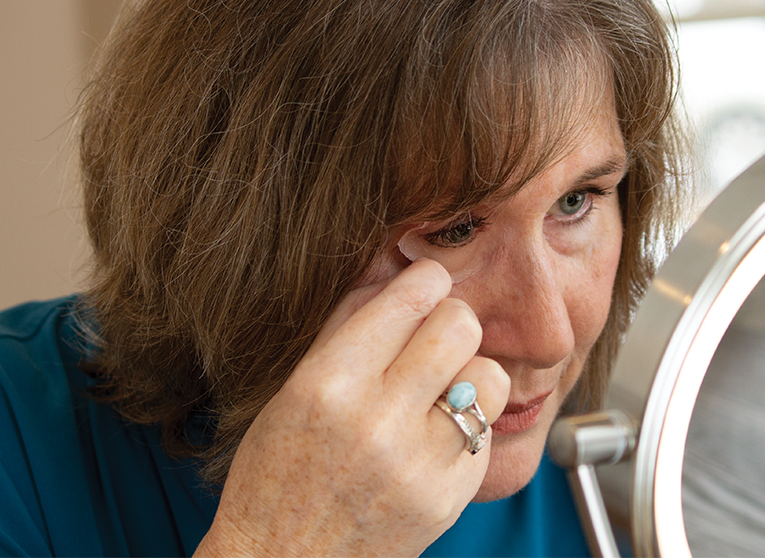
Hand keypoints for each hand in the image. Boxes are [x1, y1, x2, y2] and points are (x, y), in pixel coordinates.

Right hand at [195, 258, 510, 557]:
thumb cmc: (276, 476)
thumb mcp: (293, 389)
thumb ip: (348, 324)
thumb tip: (396, 266)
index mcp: (329, 383)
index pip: (409, 297)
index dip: (426, 279)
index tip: (426, 284)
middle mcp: (377, 420)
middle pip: (459, 325)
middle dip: (451, 320)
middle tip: (435, 337)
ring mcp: (418, 464)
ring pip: (488, 375)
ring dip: (468, 373)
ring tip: (439, 390)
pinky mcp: (448, 499)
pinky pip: (484, 431)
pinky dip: (465, 426)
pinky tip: (431, 438)